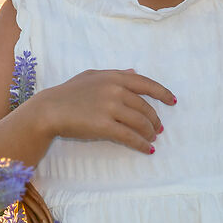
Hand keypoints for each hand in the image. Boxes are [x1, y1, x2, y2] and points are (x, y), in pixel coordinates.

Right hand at [28, 67, 175, 152]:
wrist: (50, 110)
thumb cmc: (68, 93)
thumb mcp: (91, 76)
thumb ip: (114, 74)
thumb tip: (134, 73)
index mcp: (114, 77)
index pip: (146, 84)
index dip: (162, 93)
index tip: (172, 101)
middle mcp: (115, 90)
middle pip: (145, 107)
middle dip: (154, 120)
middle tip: (158, 128)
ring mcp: (110, 108)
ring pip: (140, 123)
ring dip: (149, 133)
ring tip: (152, 139)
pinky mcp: (104, 126)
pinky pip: (130, 137)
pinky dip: (141, 144)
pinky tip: (147, 149)